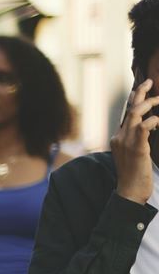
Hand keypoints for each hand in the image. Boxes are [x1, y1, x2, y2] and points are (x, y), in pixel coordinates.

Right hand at [119, 79, 156, 204]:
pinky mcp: (137, 148)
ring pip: (135, 114)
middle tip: (150, 81)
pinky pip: (144, 127)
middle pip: (129, 108)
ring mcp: (126, 142)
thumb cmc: (134, 175)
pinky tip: (158, 120)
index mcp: (118, 137)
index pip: (126, 113)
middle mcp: (120, 136)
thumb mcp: (133, 154)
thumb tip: (147, 128)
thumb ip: (137, 140)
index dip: (132, 98)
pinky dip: (153, 120)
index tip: (140, 86)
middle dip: (140, 93)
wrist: (129, 191)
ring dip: (149, 104)